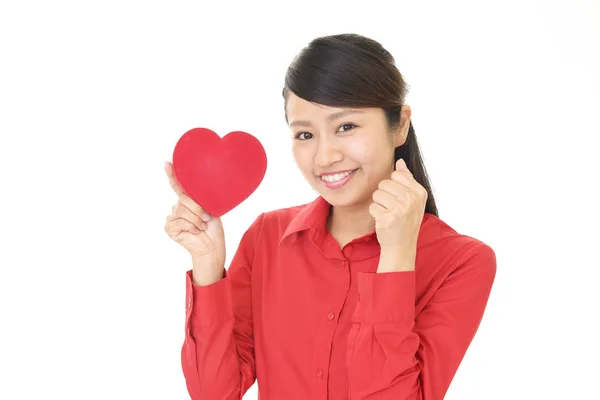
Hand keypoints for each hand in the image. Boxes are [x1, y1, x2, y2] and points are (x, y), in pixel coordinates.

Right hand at [164, 161, 225, 280]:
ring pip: (182, 211)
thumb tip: (208, 185)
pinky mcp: (169, 228)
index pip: (177, 185)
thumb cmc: (213, 228)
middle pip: (183, 200)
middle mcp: (177, 207)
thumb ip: (203, 199)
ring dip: (196, 220)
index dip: (172, 174)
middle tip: (206, 219)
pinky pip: (179, 222)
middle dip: (198, 210)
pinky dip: (191, 227)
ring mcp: (172, 218)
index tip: (167, 163)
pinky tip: (194, 232)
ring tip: (201, 227)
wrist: (212, 245)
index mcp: (187, 201)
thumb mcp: (211, 209)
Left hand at [369, 158, 427, 259]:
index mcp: (420, 192)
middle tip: (392, 208)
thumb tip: (400, 161)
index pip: (396, 174)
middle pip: (384, 183)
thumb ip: (407, 179)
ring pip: (377, 194)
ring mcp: (400, 209)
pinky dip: (375, 214)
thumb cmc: (406, 220)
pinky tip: (384, 221)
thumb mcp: (413, 199)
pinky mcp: (388, 219)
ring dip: (379, 204)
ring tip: (388, 214)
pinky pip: (372, 206)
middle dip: (384, 195)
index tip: (398, 198)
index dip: (392, 185)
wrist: (401, 245)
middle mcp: (412, 199)